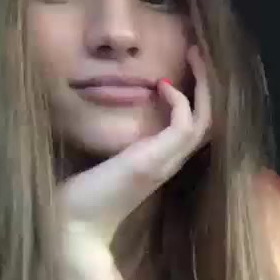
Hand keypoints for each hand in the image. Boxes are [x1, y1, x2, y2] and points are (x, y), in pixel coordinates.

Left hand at [61, 45, 211, 253]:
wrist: (72, 226)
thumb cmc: (79, 197)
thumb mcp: (102, 160)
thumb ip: (113, 142)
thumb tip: (101, 114)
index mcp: (160, 162)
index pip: (193, 127)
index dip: (194, 97)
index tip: (179, 68)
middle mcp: (169, 163)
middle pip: (208, 122)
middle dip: (206, 85)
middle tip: (198, 53)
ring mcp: (164, 163)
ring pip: (204, 122)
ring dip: (203, 87)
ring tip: (193, 56)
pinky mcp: (153, 162)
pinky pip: (184, 126)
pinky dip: (180, 102)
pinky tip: (162, 85)